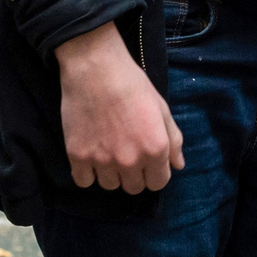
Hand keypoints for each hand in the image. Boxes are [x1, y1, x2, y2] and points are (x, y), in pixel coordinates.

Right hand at [54, 20, 182, 192]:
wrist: (95, 68)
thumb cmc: (133, 84)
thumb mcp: (161, 107)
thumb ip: (174, 139)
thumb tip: (179, 165)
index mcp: (155, 149)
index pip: (159, 183)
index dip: (155, 172)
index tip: (147, 160)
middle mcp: (130, 161)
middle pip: (134, 188)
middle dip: (134, 175)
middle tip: (126, 152)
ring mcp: (102, 161)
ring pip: (109, 186)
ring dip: (110, 174)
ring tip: (107, 150)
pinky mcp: (77, 156)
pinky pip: (84, 182)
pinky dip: (87, 173)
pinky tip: (90, 155)